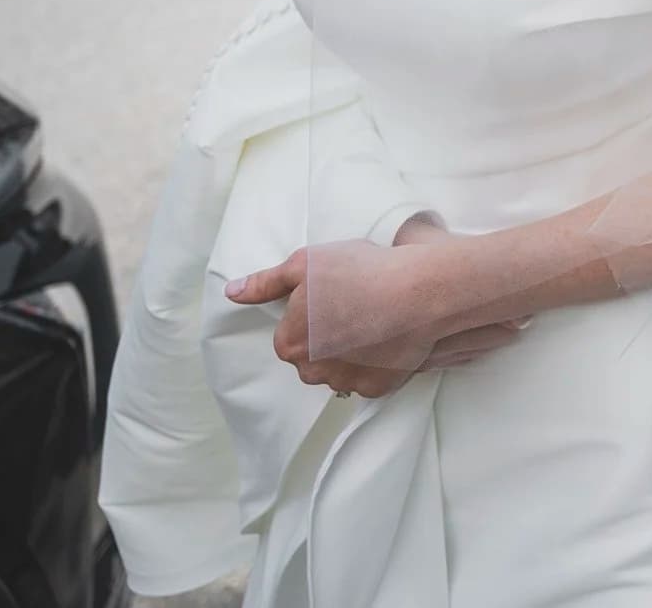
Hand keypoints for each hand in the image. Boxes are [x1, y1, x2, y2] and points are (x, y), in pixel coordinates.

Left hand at [227, 239, 523, 400]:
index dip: (312, 313)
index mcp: (289, 343)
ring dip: (351, 353)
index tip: (335, 296)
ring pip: (340, 369)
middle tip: (356, 307)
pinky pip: (370, 377)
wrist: (419, 293)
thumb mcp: (305, 263)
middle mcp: (312, 371)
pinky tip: (389, 338)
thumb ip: (264, 282)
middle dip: (328, 338)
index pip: (290, 333)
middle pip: (313, 356)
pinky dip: (377, 362)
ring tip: (376, 321)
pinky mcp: (379, 388)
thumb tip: (232, 292)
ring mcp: (346, 382)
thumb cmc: (360, 272)